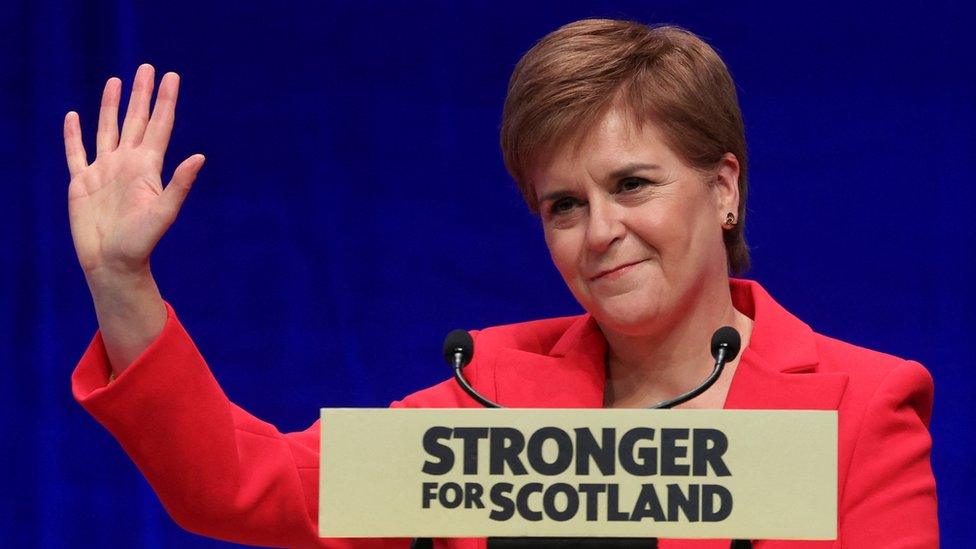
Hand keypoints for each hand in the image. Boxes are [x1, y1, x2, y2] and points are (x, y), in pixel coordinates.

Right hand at [64, 64, 204, 280]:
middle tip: (147, 68)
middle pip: (135, 120)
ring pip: (107, 129)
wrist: (112, 263)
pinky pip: (76, 152)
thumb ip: (179, 184)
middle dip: (141, 95)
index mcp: (147, 167)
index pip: (159, 125)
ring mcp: (104, 171)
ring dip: (111, 106)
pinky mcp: (81, 183)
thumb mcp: (164, 212)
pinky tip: (74, 117)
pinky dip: (74, 134)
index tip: (171, 76)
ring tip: (116, 81)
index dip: (165, 101)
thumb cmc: (141, 242)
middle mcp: (127, 164)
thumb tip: (200, 157)